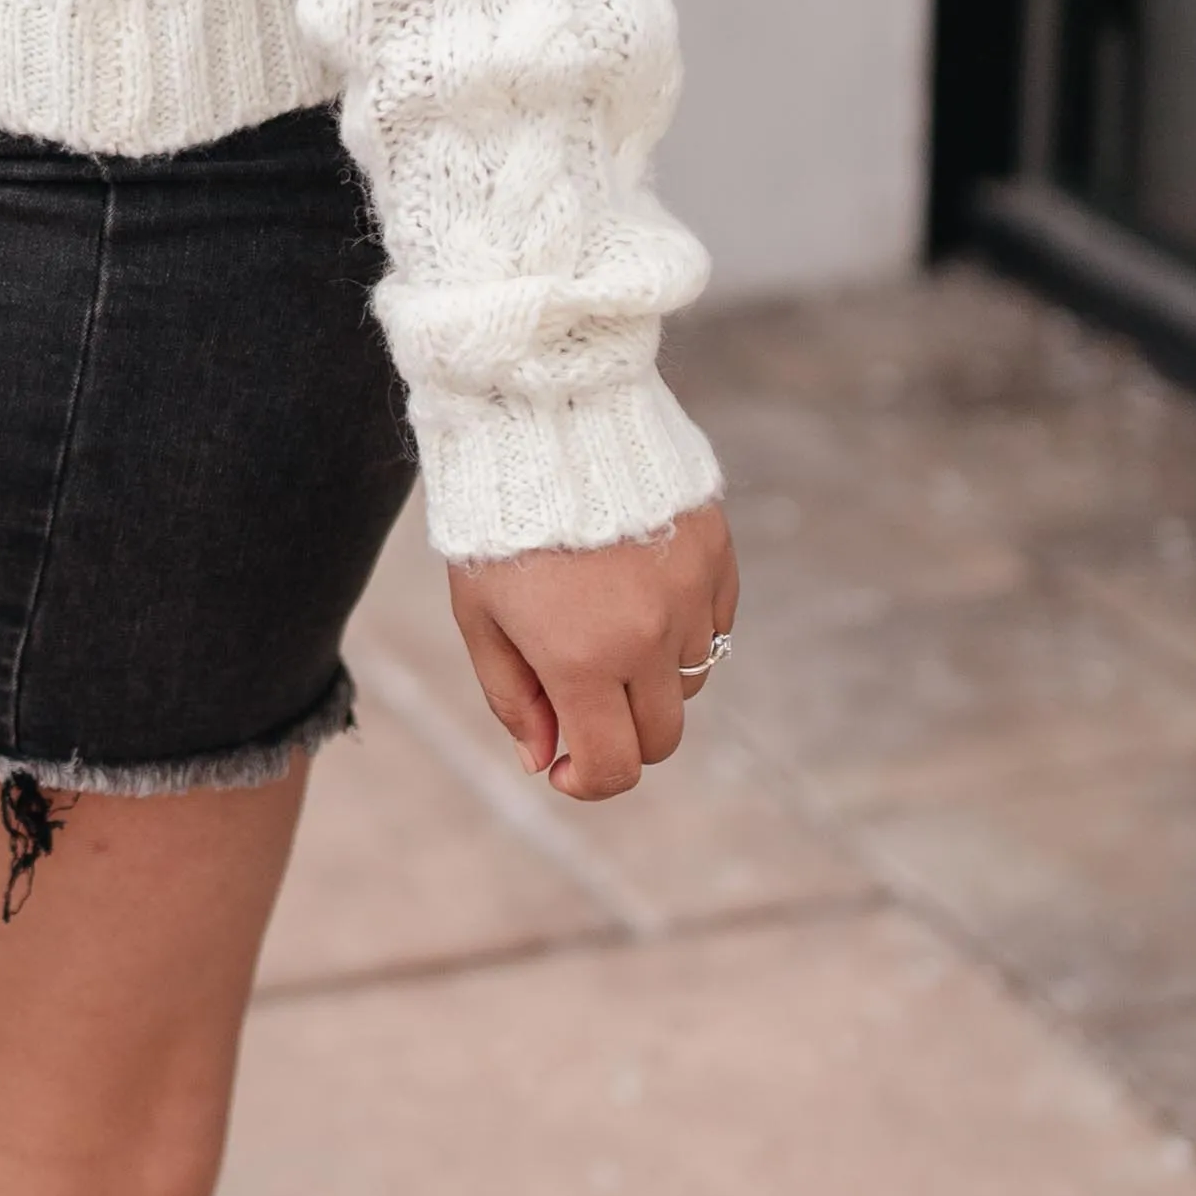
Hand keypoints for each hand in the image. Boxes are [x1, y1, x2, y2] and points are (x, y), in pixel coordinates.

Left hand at [449, 505, 737, 802]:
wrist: (544, 413)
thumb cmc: (495, 518)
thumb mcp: (479, 614)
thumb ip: (512, 696)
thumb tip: (542, 758)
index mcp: (582, 658)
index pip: (615, 765)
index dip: (588, 782)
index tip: (563, 765)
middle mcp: (648, 635)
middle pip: (662, 734)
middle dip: (621, 735)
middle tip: (581, 701)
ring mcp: (690, 593)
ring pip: (690, 679)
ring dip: (650, 678)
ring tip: (604, 627)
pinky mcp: (716, 553)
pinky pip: (714, 624)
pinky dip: (683, 629)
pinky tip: (640, 593)